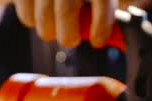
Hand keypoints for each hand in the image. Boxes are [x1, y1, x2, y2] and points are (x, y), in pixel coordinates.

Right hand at [13, 0, 151, 47]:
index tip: (98, 41)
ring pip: (44, 18)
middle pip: (66, 9)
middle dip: (68, 34)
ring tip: (53, 31)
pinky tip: (38, 18)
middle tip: (71, 40)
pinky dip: (31, 21)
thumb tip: (125, 38)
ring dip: (49, 32)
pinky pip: (26, 16)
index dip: (101, 23)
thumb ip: (105, 8)